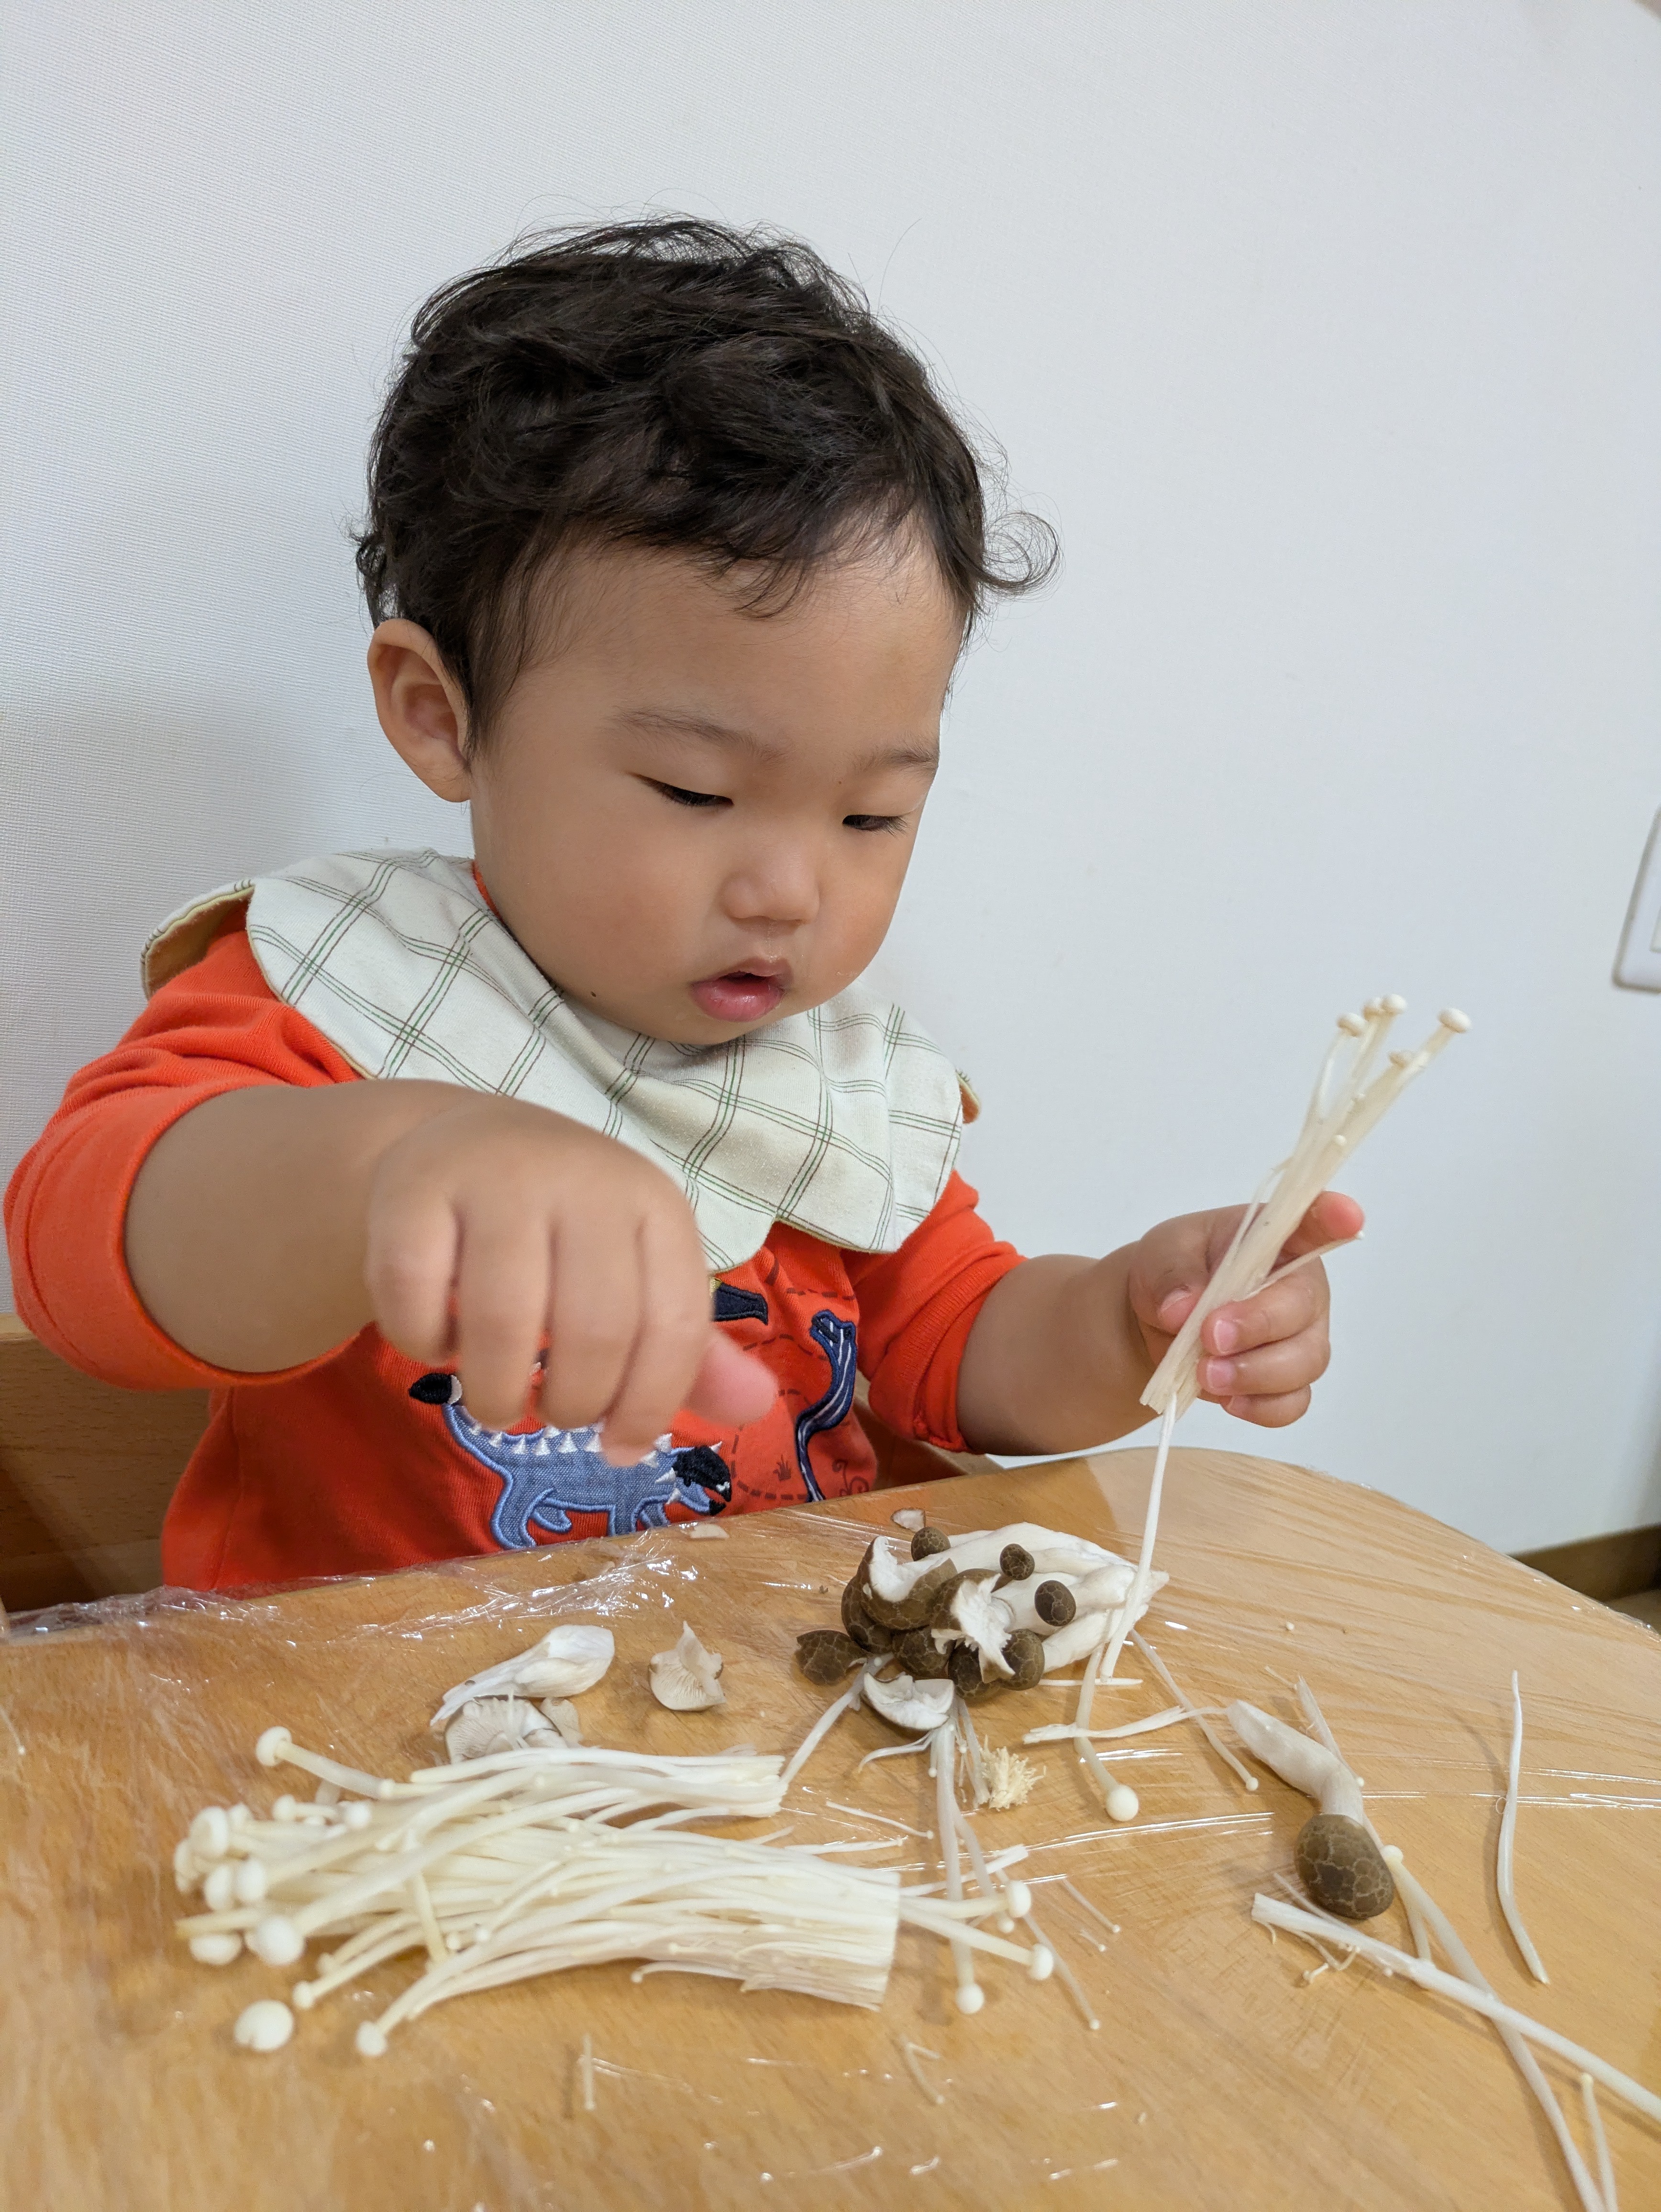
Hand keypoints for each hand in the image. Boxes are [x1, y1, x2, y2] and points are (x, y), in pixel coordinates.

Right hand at [364, 1096, 774, 1455]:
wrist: (467, 1142)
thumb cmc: (567, 1229)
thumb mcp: (638, 1272)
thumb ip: (689, 1348)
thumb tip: (758, 1407)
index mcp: (653, 1204)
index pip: (673, 1326)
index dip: (648, 1406)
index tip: (620, 1449)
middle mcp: (585, 1179)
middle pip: (593, 1331)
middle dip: (571, 1406)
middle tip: (550, 1416)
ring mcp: (496, 1176)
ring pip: (503, 1322)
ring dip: (496, 1393)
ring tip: (496, 1398)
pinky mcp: (414, 1186)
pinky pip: (414, 1299)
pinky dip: (423, 1345)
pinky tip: (438, 1341)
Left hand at [1125, 1190, 1363, 1427]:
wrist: (1156, 1320)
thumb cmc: (1175, 1271)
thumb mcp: (1162, 1254)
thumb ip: (1172, 1275)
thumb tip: (1181, 1309)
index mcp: (1277, 1240)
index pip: (1314, 1221)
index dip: (1333, 1218)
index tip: (1345, 1214)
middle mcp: (1300, 1287)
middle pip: (1303, 1309)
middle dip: (1258, 1326)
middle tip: (1210, 1336)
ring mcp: (1301, 1337)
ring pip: (1304, 1362)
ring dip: (1254, 1373)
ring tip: (1205, 1373)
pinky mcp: (1288, 1382)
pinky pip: (1291, 1403)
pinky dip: (1259, 1406)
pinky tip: (1228, 1399)